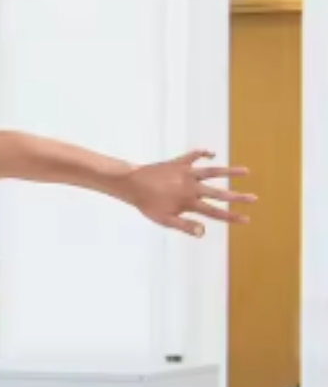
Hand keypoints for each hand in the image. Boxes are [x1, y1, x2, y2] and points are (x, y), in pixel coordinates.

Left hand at [120, 150, 254, 237]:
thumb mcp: (164, 220)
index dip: (231, 216)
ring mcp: (187, 173)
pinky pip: (195, 155)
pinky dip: (204, 153)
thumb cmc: (147, 205)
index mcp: (189, 202)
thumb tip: (204, 232)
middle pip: (219, 193)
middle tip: (254, 198)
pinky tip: (212, 154)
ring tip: (246, 171)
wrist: (132, 184)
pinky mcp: (180, 162)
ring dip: (230, 172)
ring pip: (213, 171)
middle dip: (238, 197)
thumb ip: (185, 225)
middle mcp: (191, 186)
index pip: (215, 212)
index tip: (246, 219)